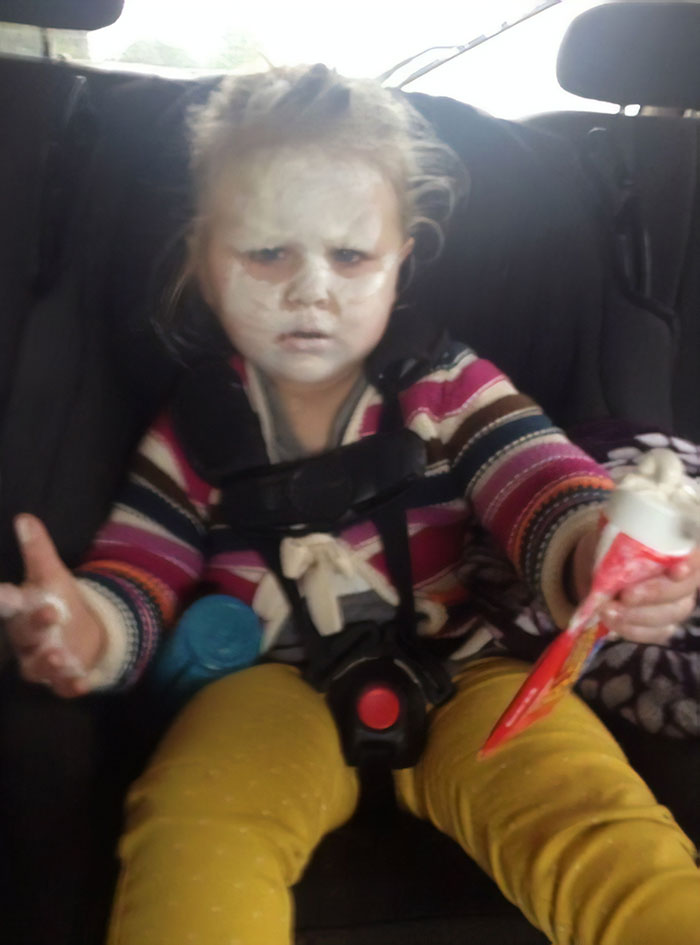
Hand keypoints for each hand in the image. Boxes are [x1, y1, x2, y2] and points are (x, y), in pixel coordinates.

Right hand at [0, 514, 106, 696]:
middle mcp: (27, 639)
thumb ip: (37, 549)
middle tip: (49, 612)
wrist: (80, 632)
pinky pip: (63, 686)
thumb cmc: (57, 600)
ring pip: (38, 667)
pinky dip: (71, 686)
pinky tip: (82, 682)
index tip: (0, 593)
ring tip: (61, 656)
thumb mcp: (51, 574)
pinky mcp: (63, 677)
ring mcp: (44, 660)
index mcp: (21, 611)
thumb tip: (25, 517)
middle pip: (25, 636)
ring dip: (49, 663)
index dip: (1, 598)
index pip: (6, 603)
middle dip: (35, 626)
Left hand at [601, 547, 699, 645]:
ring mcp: (676, 604)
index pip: (696, 557)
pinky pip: (656, 633)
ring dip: (638, 615)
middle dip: (655, 594)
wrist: (591, 573)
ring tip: (608, 610)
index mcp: (675, 549)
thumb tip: (615, 566)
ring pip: (671, 614)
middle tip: (626, 596)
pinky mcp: (662, 625)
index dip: (691, 564)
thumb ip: (616, 552)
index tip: (676, 571)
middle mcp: (683, 578)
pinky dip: (632, 629)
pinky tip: (611, 621)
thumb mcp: (606, 544)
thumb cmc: (605, 552)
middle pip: (684, 589)